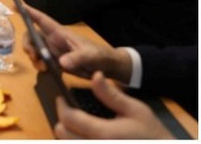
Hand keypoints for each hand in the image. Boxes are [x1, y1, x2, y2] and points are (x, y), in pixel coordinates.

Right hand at [22, 5, 131, 81]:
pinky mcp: (55, 61)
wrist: (106, 67)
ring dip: (33, 57)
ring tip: (42, 67)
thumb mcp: (91, 56)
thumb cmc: (99, 55)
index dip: (28, 11)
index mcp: (59, 32)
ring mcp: (53, 50)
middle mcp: (53, 39)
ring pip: (34, 49)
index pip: (41, 19)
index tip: (14, 5)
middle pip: (31, 36)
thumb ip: (77, 58)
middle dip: (27, 44)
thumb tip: (61, 62)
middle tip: (33, 55)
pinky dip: (39, 65)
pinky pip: (40, 60)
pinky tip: (47, 71)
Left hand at [54, 72, 170, 138]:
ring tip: (76, 122)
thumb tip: (95, 75)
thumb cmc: (150, 132)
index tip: (61, 97)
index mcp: (104, 133)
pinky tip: (83, 134)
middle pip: (62, 134)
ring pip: (67, 143)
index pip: (68, 118)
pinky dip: (76, 140)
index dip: (61, 105)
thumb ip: (111, 95)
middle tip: (69, 109)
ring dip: (67, 133)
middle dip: (62, 119)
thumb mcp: (135, 109)